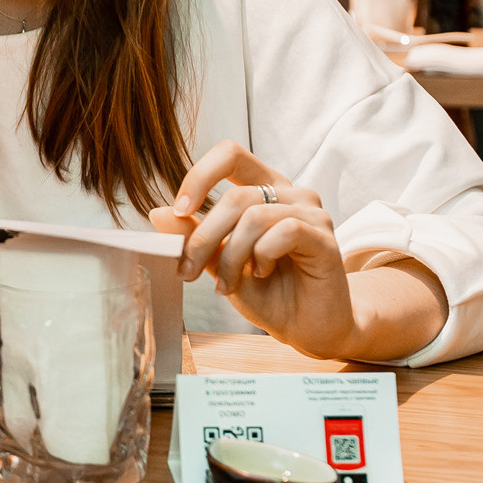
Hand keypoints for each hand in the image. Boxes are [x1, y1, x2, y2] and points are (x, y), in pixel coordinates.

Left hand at [149, 142, 360, 357]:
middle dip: (204, 237)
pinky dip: (262, 256)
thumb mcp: (220, 262)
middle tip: (188, 270)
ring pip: (255, 216)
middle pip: (236, 196)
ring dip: (231, 256)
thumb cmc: (268, 293)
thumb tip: (158, 213)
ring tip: (227, 284)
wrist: (306, 328)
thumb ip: (196, 236)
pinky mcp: (325, 237)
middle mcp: (291, 193)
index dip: (200, 176)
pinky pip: (284, 231)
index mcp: (264, 188)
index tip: (179, 212)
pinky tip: (261, 274)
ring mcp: (312, 212)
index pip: (231, 154)